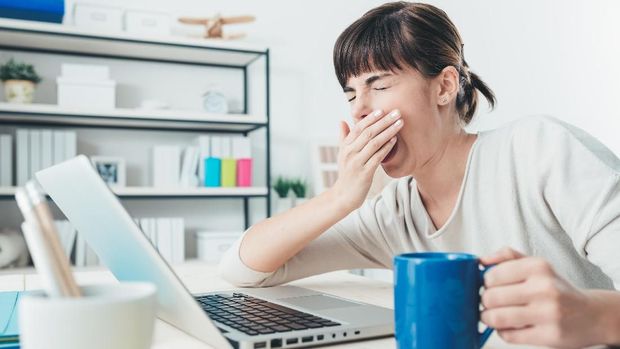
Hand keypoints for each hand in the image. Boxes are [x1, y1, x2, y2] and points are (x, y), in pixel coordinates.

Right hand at [330, 109, 402, 210]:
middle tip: (397, 112)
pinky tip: (395, 140)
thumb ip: (344, 137)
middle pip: (368, 133)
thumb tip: (342, 121)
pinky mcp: (365, 173)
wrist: (344, 195)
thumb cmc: (346, 173)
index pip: (358, 127)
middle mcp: (350, 152)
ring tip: (400, 123)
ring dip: (388, 132)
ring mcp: (357, 163)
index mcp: (345, 146)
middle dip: (383, 121)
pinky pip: (377, 157)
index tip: (382, 110)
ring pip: (374, 143)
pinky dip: (386, 147)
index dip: (371, 118)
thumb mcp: (342, 154)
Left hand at [480, 247, 604, 348]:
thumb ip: (507, 257)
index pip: (492, 275)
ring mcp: (548, 313)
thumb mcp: (536, 265)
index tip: (489, 286)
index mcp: (538, 267)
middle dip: (484, 301)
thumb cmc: (556, 289)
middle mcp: (545, 288)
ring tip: (493, 315)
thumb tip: (481, 260)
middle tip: (489, 303)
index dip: (485, 283)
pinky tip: (510, 326)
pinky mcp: (550, 336)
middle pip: (491, 297)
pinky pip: (509, 336)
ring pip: (497, 318)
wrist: (591, 315)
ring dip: (488, 318)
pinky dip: (502, 331)